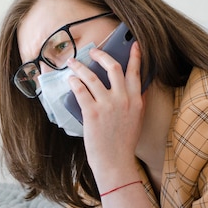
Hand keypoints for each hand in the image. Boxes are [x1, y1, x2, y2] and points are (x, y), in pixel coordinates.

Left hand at [66, 42, 144, 180]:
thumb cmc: (123, 144)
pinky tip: (71, 80)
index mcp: (136, 101)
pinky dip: (74, 82)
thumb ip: (136, 103)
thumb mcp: (136, 120)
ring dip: (80, 67)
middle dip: (101, 55)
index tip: (133, 44)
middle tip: (92, 51)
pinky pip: (81, 90)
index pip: (136, 73)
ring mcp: (107, 105)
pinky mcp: (92, 113)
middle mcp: (123, 100)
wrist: (115, 163)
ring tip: (73, 63)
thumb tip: (132, 88)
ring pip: (92, 76)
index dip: (134, 57)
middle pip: (113, 67)